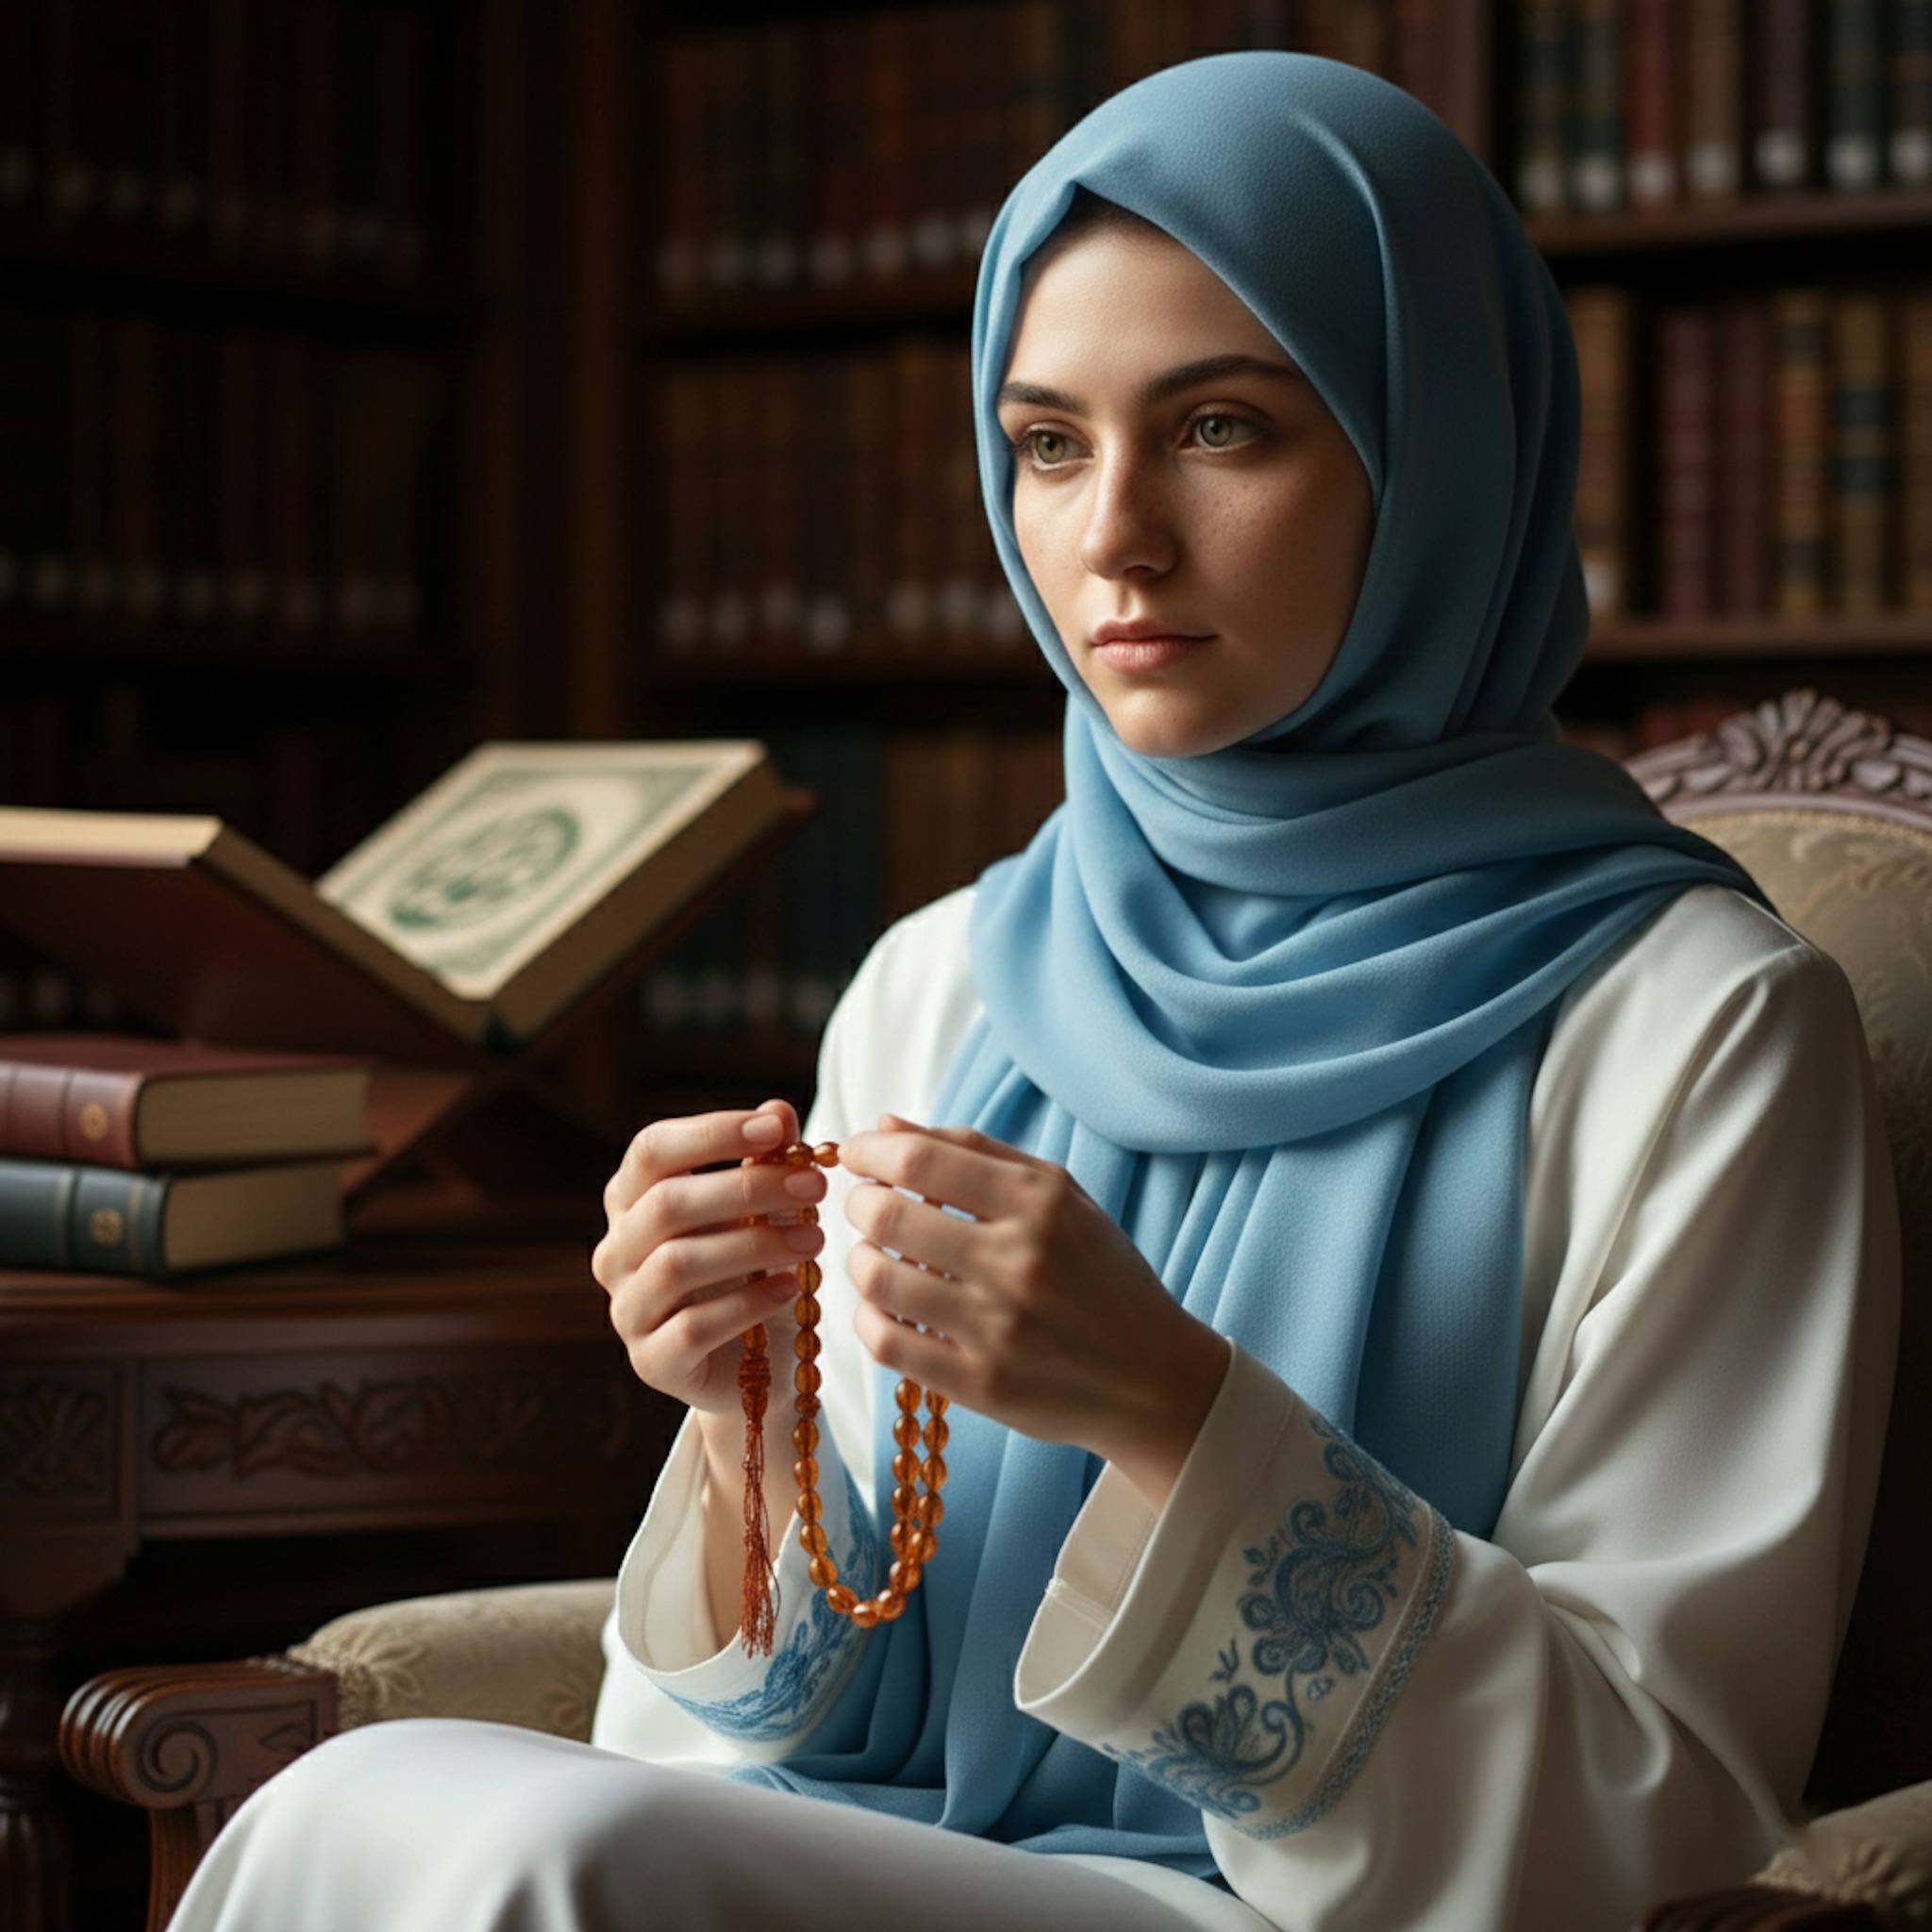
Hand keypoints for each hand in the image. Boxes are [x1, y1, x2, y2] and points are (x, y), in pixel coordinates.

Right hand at [591, 1098, 827, 1417]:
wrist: (756, 1365)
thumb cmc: (752, 1271)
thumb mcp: (765, 1212)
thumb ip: (765, 1161)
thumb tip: (778, 1110)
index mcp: (633, 1202)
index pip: (652, 1150)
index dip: (712, 1133)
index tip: (777, 1130)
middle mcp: (617, 1252)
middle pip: (666, 1204)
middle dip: (747, 1188)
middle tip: (815, 1186)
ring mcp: (628, 1310)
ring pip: (676, 1264)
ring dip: (753, 1246)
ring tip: (815, 1241)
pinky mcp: (652, 1362)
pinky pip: (692, 1327)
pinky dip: (747, 1303)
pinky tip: (789, 1288)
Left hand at [837, 1115, 1228, 1508]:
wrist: (1152, 1378)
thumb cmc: (1099, 1273)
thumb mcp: (1059, 1195)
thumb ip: (973, 1152)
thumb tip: (884, 1127)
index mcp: (1039, 1202)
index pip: (919, 1161)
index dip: (868, 1153)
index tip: (855, 1154)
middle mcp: (1019, 1261)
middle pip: (888, 1217)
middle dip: (858, 1204)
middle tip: (865, 1206)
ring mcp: (999, 1328)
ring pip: (878, 1281)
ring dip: (860, 1261)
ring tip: (875, 1256)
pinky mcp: (982, 1385)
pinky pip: (888, 1344)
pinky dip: (868, 1319)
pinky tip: (884, 1308)